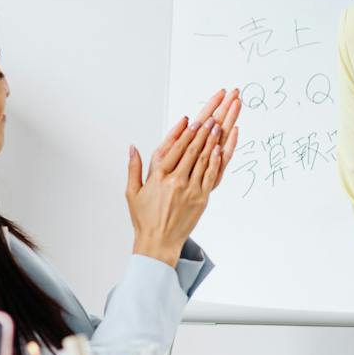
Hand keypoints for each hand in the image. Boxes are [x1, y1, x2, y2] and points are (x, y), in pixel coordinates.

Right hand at [125, 87, 241, 264]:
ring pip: (203, 158)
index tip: (189, 119)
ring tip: (219, 121)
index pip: (171, 149)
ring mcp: (190, 190)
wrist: (159, 243)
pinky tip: (221, 145)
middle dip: (202, 128)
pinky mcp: (201, 198)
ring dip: (211, 138)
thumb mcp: (132, 193)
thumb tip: (132, 147)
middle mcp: (174, 181)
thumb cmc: (144, 218)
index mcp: (157, 178)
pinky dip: (216, 159)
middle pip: (190, 149)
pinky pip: (211, 175)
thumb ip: (134, 168)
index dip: (181, 132)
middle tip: (212, 111)